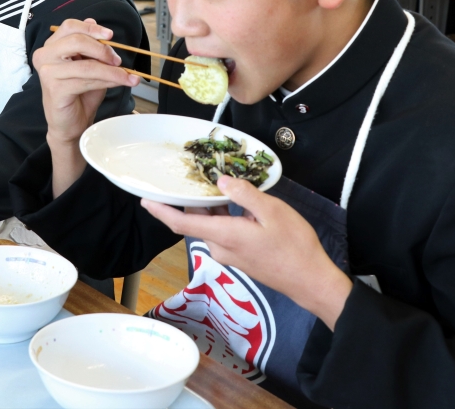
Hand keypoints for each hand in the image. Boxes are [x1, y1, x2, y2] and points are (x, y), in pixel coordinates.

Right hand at [32, 19, 139, 194]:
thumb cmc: (78, 95)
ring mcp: (47, 73)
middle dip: (103, 49)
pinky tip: (119, 82)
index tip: (110, 35)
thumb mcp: (89, 65)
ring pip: (87, 64)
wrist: (70, 125)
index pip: (70, 26)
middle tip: (118, 60)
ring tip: (127, 75)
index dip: (92, 28)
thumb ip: (91, 47)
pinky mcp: (55, 89)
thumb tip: (97, 28)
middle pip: (77, 40)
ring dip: (111, 70)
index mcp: (51, 47)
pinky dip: (108, 80)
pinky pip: (87, 80)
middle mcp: (44, 56)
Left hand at [141, 177, 352, 330]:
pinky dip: (220, 215)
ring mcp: (229, 254)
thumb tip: (221, 181)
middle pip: (195, 220)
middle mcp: (220, 247)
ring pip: (210, 225)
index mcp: (224, 235)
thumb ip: (244, 195)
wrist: (309, 280)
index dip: (161, 211)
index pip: (181, 223)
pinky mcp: (239, 256)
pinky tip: (231, 201)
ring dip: (208, 206)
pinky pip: (221, 232)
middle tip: (192, 174)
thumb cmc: (294, 246)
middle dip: (190, 199)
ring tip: (212, 182)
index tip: (144, 199)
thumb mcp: (273, 212)